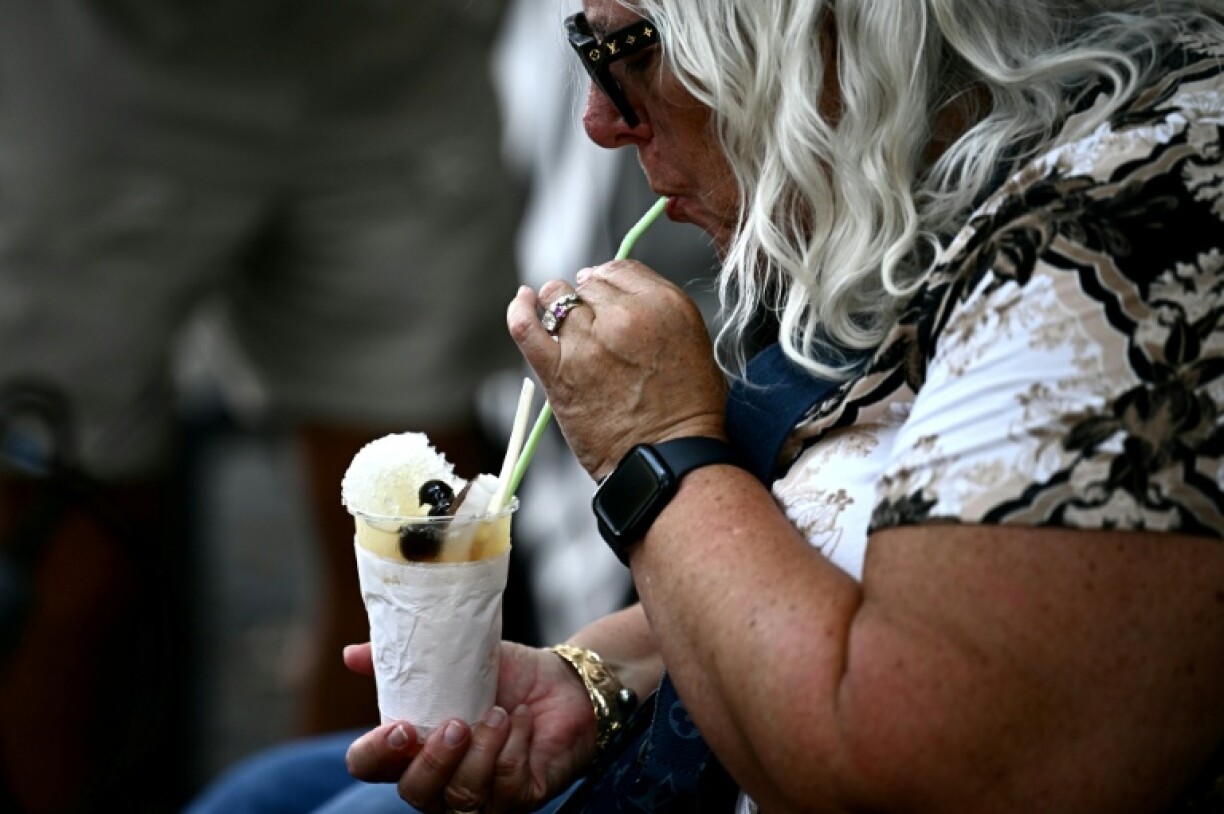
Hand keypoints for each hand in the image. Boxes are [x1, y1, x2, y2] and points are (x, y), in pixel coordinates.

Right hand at [344, 642, 596, 812]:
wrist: (562, 682)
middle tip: (458, 723)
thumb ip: (404, 659)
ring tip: (500, 713)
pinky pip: (505, 787)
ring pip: (462, 798)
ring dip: (483, 750)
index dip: (376, 755)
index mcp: (412, 748)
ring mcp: (477, 797)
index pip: (370, 767)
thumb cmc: (506, 676)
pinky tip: (522, 721)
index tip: (399, 728)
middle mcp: (439, 780)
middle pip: (414, 794)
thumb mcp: (454, 658)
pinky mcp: (516, 800)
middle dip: (435, 761)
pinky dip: (514, 748)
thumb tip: (349, 655)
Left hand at [507, 260, 727, 477]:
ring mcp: (588, 341)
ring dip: (558, 305)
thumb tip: (616, 292)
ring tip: (562, 319)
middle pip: (589, 283)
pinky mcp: (559, 371)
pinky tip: (522, 302)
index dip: (608, 282)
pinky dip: (519, 309)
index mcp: (664, 305)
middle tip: (595, 326)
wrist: (668, 459)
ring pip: (558, 298)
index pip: (620, 269)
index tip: (605, 297)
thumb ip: (658, 311)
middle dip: (588, 299)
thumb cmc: (688, 411)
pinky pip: (525, 326)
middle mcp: (625, 316)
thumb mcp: (692, 341)